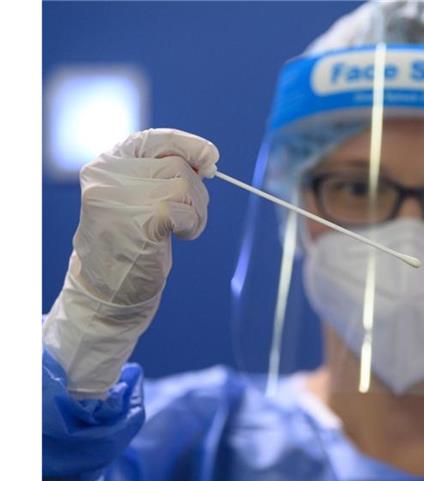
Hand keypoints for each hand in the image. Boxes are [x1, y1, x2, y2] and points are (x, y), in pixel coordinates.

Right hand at [43, 128, 218, 397]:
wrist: (107, 291)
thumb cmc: (130, 243)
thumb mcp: (140, 199)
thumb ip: (165, 174)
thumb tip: (209, 158)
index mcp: (106, 165)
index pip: (154, 139)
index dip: (187, 144)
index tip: (210, 158)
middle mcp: (106, 175)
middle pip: (178, 165)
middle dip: (195, 192)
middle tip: (186, 218)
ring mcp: (119, 197)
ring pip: (185, 186)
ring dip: (196, 211)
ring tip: (179, 230)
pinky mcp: (139, 220)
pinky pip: (185, 209)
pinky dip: (193, 224)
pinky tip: (180, 238)